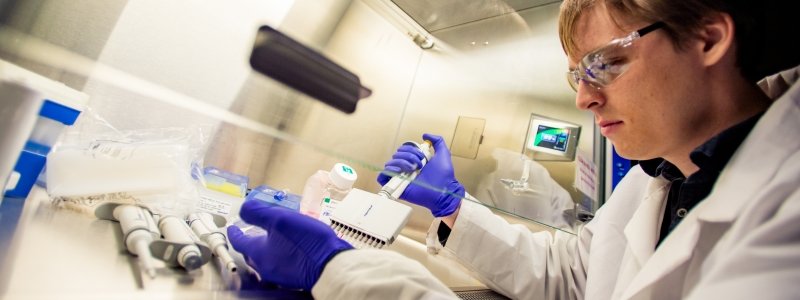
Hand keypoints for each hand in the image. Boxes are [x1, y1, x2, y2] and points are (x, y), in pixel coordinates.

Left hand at [227, 200, 352, 289]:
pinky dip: (279, 255)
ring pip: (265, 260)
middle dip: (248, 243)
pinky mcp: (294, 276)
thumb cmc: (306, 243)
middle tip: (249, 233)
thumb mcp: (279, 219)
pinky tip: (289, 248)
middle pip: (250, 254)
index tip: (232, 228)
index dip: (234, 232)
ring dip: (264, 249)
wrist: (331, 265)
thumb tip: (244, 208)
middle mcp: (266, 267)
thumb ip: (258, 213)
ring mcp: (281, 274)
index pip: (239, 242)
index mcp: (258, 253)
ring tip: (270, 239)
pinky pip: (280, 264)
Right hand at [377, 133, 463, 216]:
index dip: (411, 150)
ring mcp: (400, 177)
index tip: (422, 156)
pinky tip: (398, 171)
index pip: (403, 150)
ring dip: (400, 163)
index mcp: (414, 161)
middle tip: (419, 164)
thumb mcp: (443, 153)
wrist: (443, 190)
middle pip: (396, 155)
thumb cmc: (444, 175)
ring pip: (389, 164)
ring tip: (412, 169)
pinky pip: (383, 177)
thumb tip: (424, 135)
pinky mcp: (396, 186)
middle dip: (407, 156)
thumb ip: (438, 141)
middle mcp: (406, 168)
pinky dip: (388, 171)